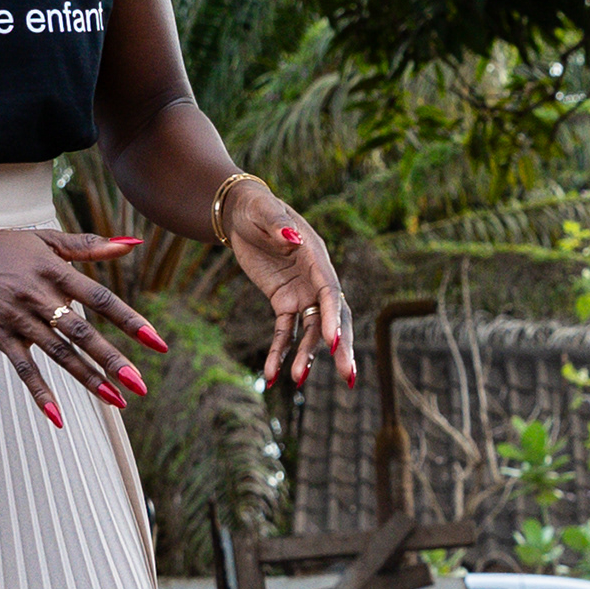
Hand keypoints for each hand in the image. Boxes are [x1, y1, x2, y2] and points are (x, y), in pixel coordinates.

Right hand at [0, 228, 166, 427]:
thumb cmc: (1, 247)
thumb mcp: (45, 240)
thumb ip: (89, 245)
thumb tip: (133, 244)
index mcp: (56, 273)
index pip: (101, 299)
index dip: (130, 320)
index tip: (156, 342)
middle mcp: (40, 297)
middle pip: (82, 333)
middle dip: (112, 361)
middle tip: (140, 385)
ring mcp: (19, 319)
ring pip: (59, 354)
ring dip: (88, 379)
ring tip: (116, 400)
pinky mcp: (0, 336)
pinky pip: (23, 368)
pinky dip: (40, 393)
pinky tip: (58, 418)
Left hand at [215, 174, 355, 388]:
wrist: (241, 214)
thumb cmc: (256, 208)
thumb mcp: (264, 211)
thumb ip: (278, 224)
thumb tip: (292, 238)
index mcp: (316, 257)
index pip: (330, 292)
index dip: (333, 317)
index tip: (332, 341)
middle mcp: (315, 280)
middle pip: (332, 318)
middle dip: (340, 347)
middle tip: (348, 377)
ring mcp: (301, 294)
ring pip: (310, 332)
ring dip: (306, 356)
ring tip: (298, 380)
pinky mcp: (284, 303)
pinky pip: (284, 333)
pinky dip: (280, 353)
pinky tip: (272, 376)